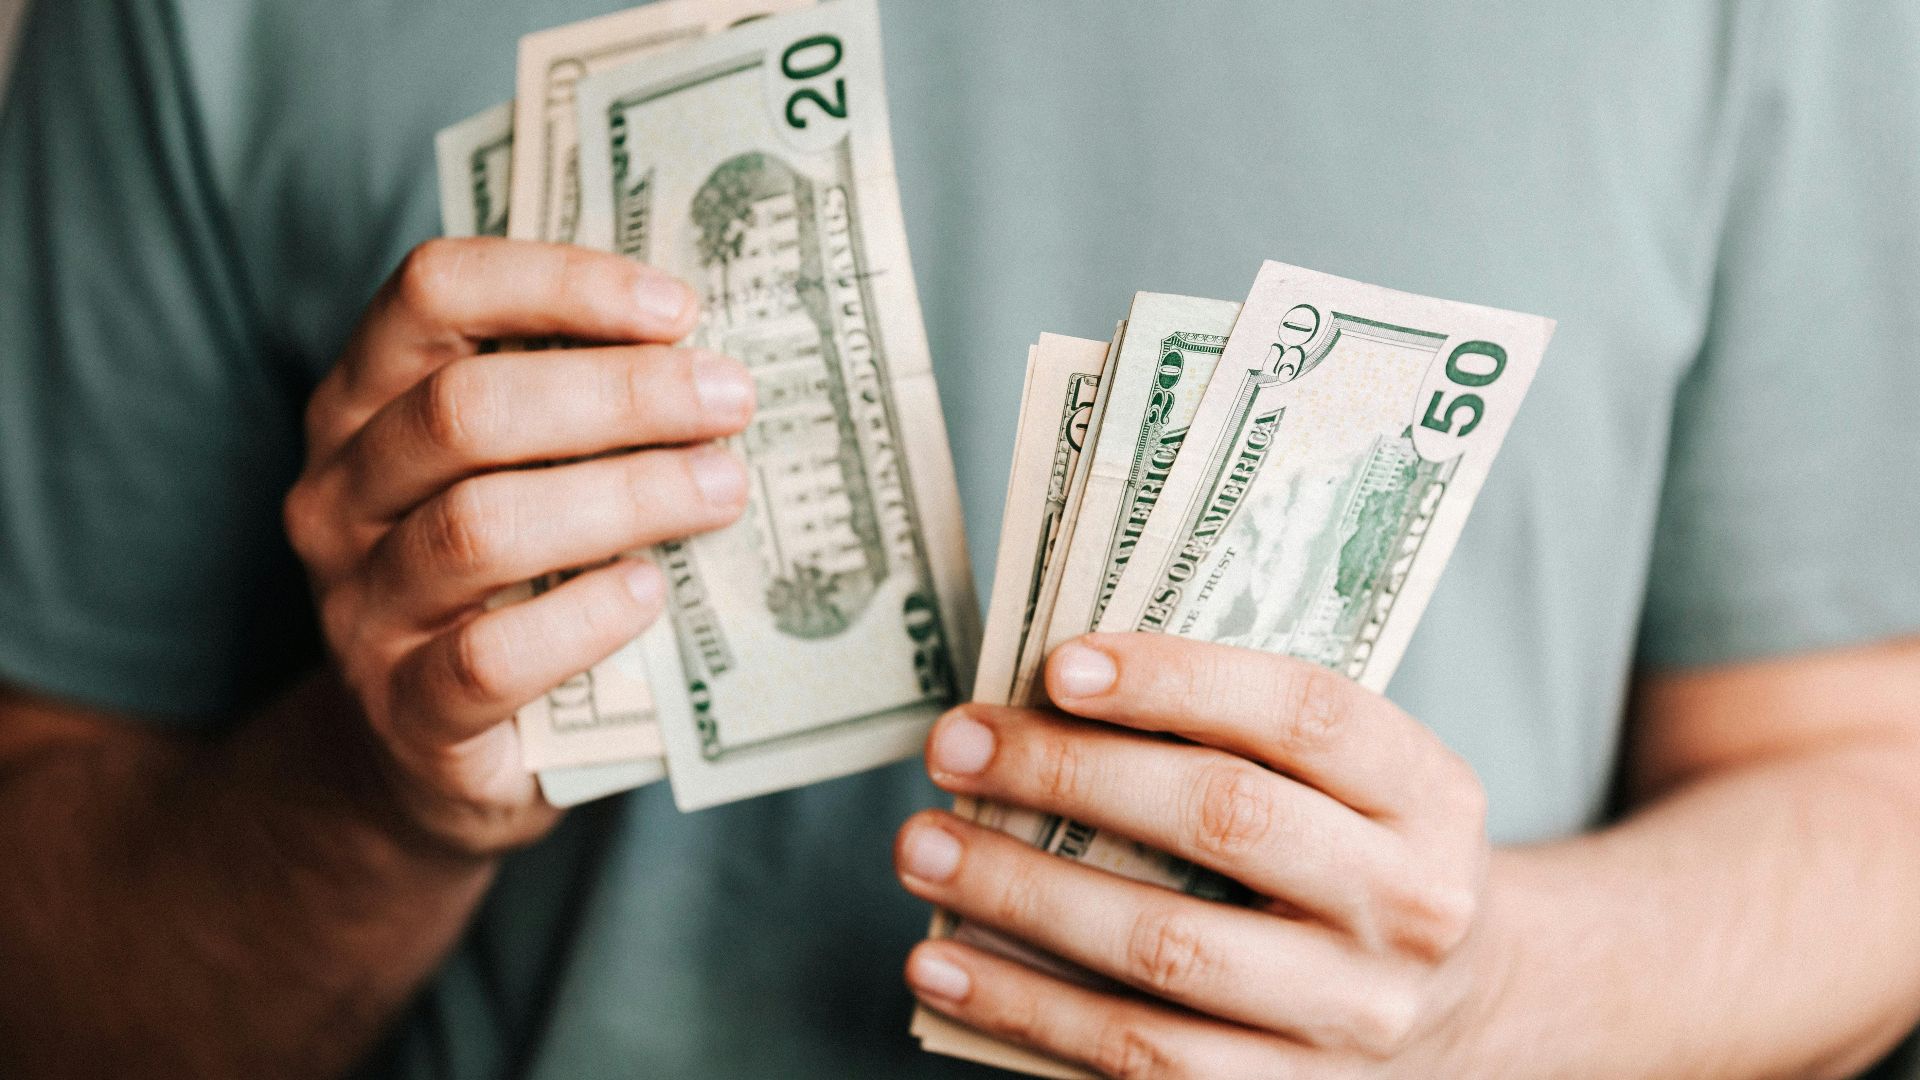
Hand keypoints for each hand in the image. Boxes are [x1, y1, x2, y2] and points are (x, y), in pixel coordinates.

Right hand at [283, 238, 753, 858]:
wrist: (429, 755)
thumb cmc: (506, 583)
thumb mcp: (520, 475)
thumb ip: (579, 409)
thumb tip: (716, 356)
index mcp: (365, 402)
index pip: (432, 293)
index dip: (558, 282)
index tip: (678, 308)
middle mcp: (340, 493)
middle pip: (464, 410)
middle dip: (618, 394)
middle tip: (730, 402)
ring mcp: (360, 607)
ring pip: (478, 527)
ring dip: (621, 498)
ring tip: (722, 491)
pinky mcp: (405, 713)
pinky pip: (488, 657)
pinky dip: (583, 619)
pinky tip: (650, 594)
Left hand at [898, 633, 1496, 1078]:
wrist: (1464, 1006)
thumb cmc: (1357, 854)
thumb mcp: (1357, 781)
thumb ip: (1245, 733)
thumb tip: (1048, 695)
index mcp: (1428, 794)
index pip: (1305, 713)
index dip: (1178, 680)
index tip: (1058, 666)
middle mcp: (1409, 904)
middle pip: (1225, 822)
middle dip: (1069, 775)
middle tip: (955, 747)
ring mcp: (1353, 1016)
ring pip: (1166, 950)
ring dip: (1020, 895)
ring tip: (921, 848)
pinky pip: (1140, 1056)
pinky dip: (1026, 1008)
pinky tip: (943, 964)